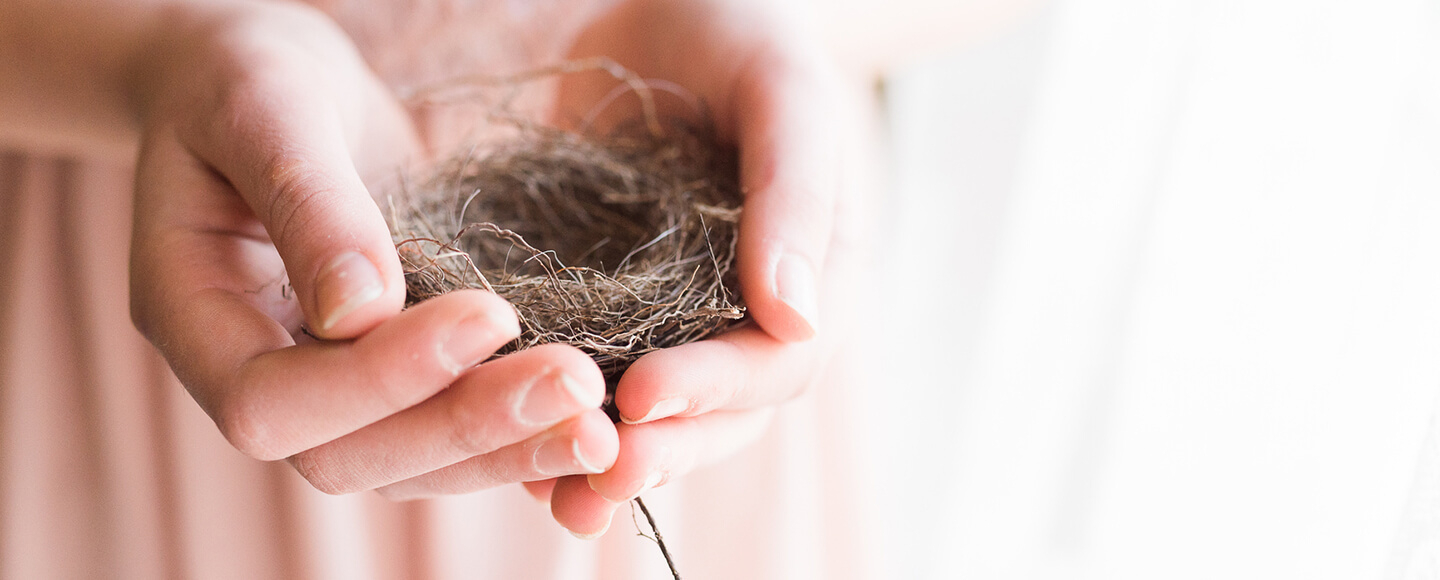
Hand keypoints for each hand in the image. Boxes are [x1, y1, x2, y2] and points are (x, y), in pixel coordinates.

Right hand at [127, 2, 616, 496]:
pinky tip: (593, 416)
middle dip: (466, 427)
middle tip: (577, 384)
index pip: (271, 402)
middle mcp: (257, 372)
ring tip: (599, 419)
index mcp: (193, 317)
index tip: (489, 313)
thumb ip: (307, 199)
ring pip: (410, 464)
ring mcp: (327, 387)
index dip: (378, 379)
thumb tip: (361, 311)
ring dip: (508, 448)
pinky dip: (519, 436)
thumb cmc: (244, 74)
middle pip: (348, 457)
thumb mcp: (264, 105)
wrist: (271, 83)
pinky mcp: (394, 377)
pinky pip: (450, 433)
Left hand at [526, 0, 857, 536]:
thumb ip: (796, 195)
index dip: (716, 387)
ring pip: (656, 415)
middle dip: (661, 450)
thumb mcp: (782, 92)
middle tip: (595, 476)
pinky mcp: (607, 303)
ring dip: (608, 458)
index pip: (777, 360)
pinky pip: (589, 371)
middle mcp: (746, 312)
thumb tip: (796, 319)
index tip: (644, 396)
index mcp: (812, 274)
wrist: (660, 5)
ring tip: (558, 494)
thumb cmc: (739, 30)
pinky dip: (558, 414)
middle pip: (719, 415)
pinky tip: (507, 440)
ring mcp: (676, 314)